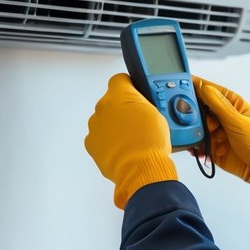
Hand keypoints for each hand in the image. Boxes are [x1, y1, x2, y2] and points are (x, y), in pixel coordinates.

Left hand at [85, 73, 178, 208]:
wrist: (140, 169)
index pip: (120, 80)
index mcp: (119, 95)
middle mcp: (103, 108)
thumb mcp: (157, 113)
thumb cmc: (150, 143)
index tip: (135, 93)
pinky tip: (123, 148)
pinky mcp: (91, 144)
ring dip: (115, 126)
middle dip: (122, 109)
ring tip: (131, 138)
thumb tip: (140, 103)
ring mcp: (95, 126)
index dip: (130, 86)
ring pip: (105, 120)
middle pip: (111, 102)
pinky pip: (100, 138)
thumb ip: (142, 103)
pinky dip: (109, 142)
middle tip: (138, 121)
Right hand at [193, 76, 249, 210]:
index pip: (209, 90)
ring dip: (194, 131)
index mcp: (231, 104)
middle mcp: (222, 116)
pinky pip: (197, 143)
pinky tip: (197, 150)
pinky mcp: (211, 146)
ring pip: (196, 126)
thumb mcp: (239, 123)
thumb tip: (205, 88)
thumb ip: (220, 106)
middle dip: (193, 114)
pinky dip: (195, 146)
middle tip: (192, 120)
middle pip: (199, 108)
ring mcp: (216, 131)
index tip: (180, 86)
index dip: (195, 87)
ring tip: (200, 138)